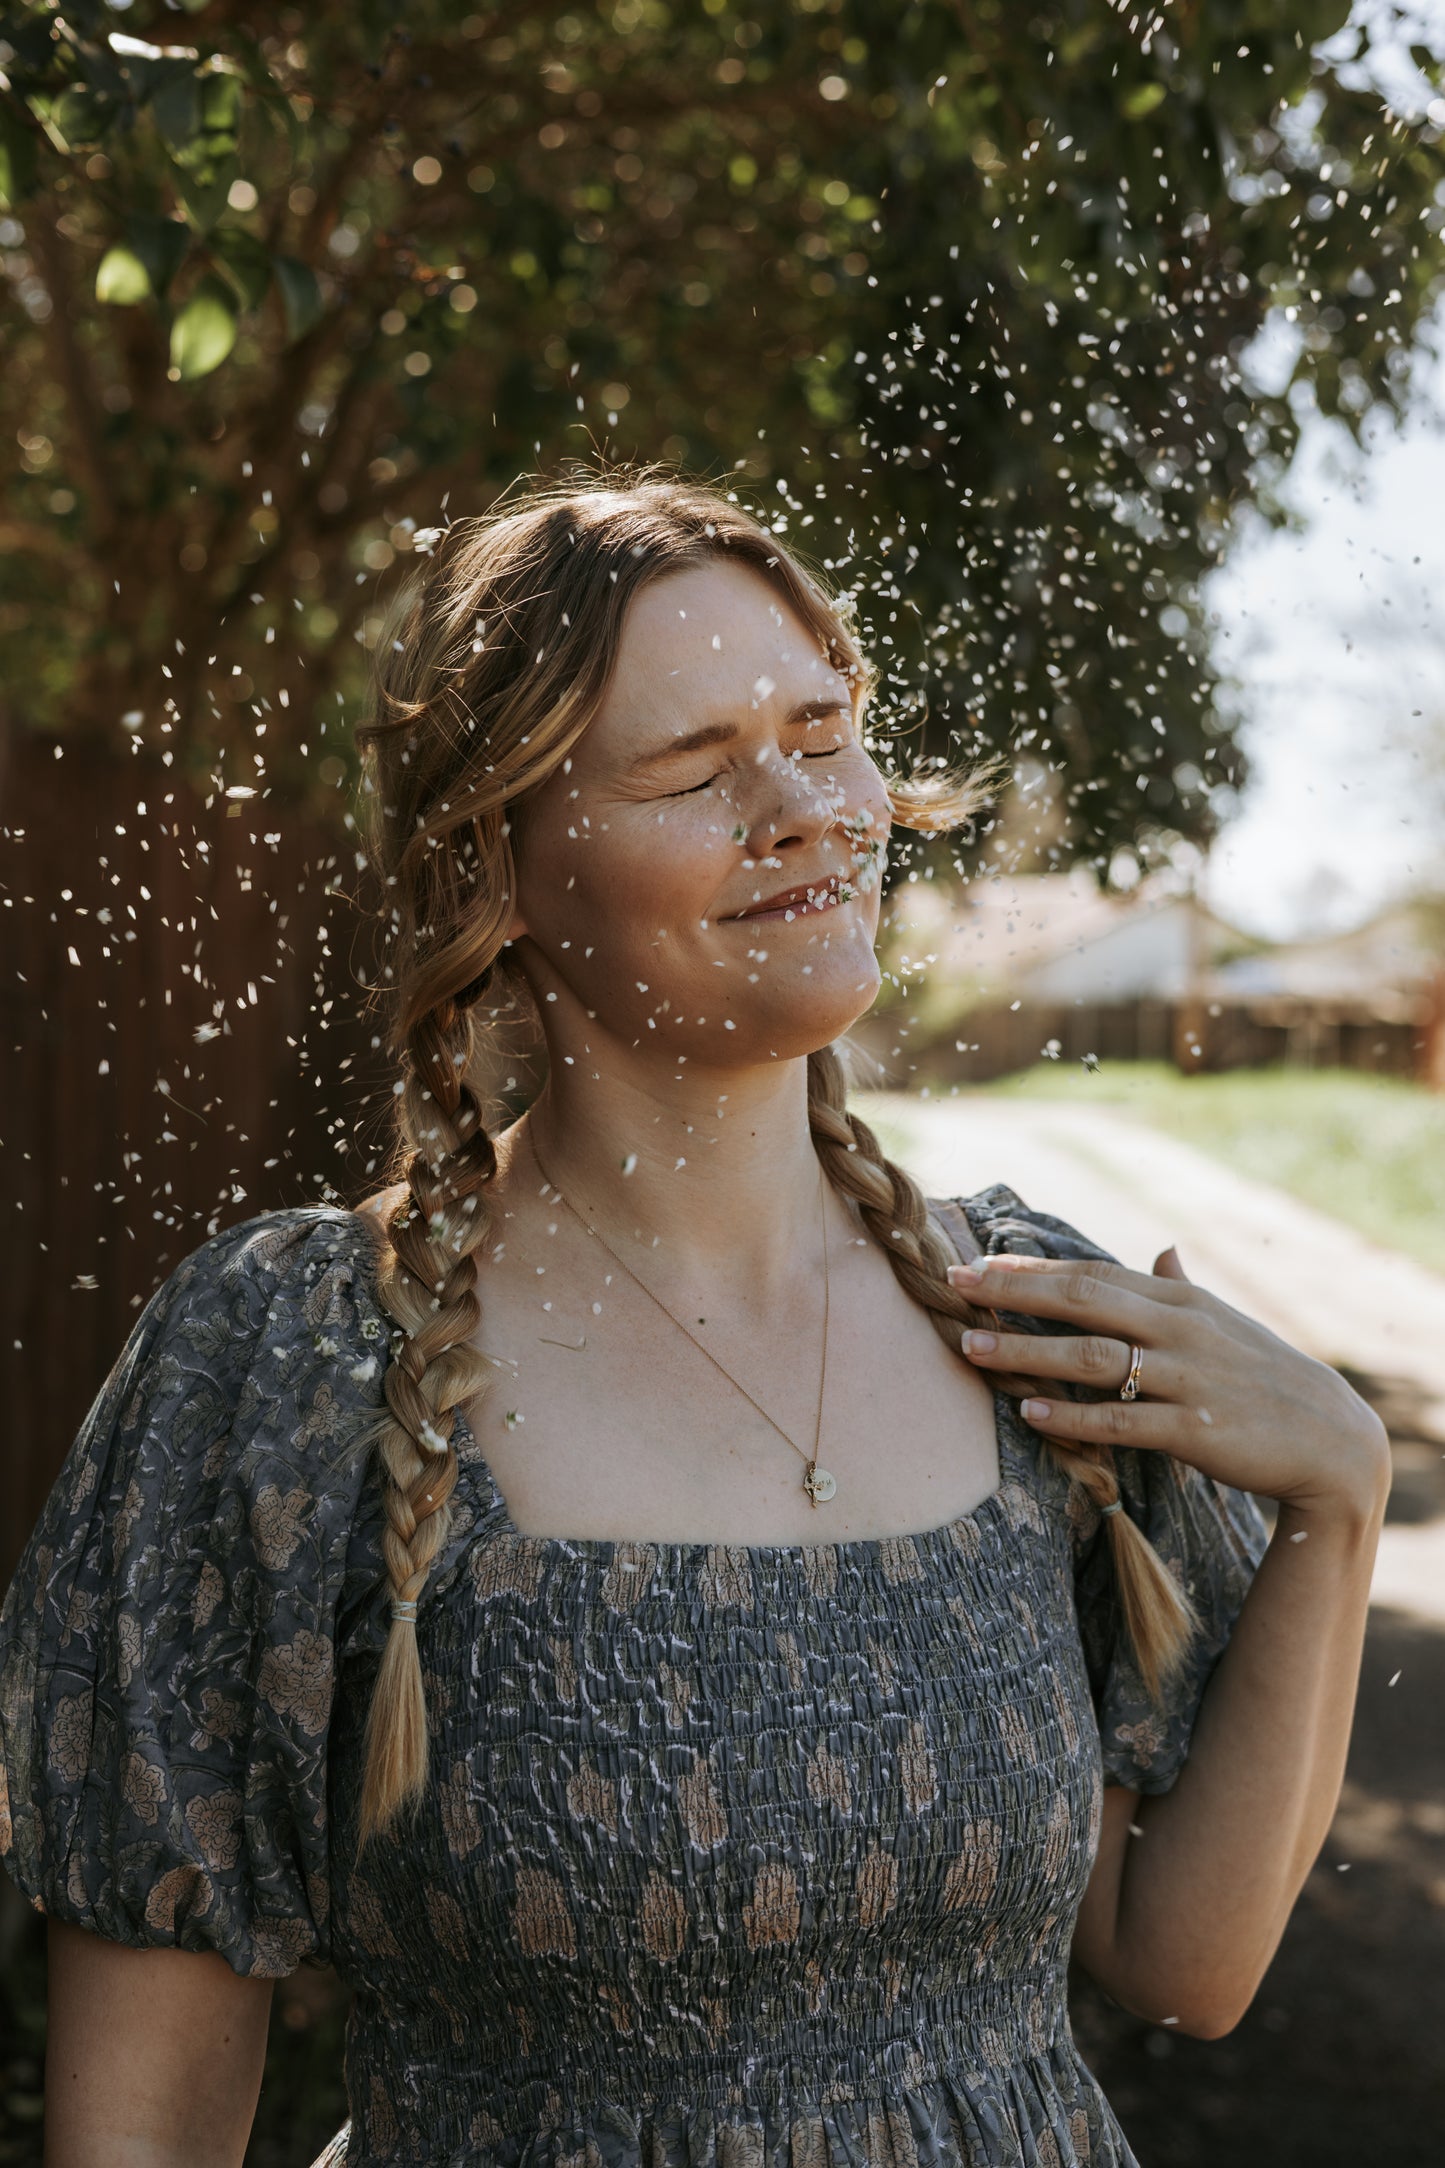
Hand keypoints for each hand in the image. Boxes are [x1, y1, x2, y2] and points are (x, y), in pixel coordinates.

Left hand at [948, 1246, 1390, 1521]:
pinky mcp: (1193, 1430)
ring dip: (1026, 1352)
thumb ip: (1181, 1287)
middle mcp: (1179, 1329)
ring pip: (1092, 1358)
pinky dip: (1072, 1416)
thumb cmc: (1266, 1376)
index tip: (977, 1265)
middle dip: (1013, 1293)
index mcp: (1179, 1300)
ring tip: (972, 1349)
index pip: (1092, 1273)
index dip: (1031, 1268)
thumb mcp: (1225, 1321)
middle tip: (955, 1289)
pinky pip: (1121, 1420)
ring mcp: (1186, 1378)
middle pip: (1082, 1299)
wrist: (1330, 1438)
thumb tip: (1162, 1250)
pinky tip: (1029, 1413)